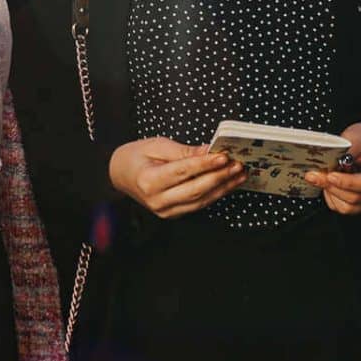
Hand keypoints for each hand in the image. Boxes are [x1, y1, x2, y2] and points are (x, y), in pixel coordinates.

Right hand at [108, 137, 243, 219]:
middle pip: (195, 189)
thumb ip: (184, 151)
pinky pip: (198, 205)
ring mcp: (164, 211)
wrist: (120, 175)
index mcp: (148, 180)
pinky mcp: (173, 214)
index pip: (183, 172)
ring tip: (240, 175)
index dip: (205, 164)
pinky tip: (228, 184)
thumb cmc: (137, 156)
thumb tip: (210, 151)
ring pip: (200, 200)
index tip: (224, 156)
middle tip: (238, 165)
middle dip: (219, 177)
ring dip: (223, 188)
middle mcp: (156, 200)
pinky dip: (215, 194)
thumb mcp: (157, 145)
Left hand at [306, 120, 360, 215]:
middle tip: (315, 174)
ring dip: (331, 192)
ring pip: (348, 206)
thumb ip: (346, 149)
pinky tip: (329, 183)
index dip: (348, 182)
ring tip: (322, 176)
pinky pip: (343, 208)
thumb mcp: (358, 135)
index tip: (331, 175)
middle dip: (332, 186)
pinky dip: (332, 197)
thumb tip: (331, 162)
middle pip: (356, 197)